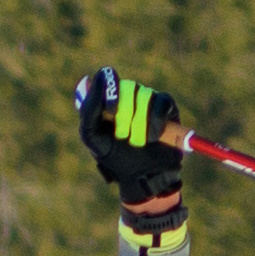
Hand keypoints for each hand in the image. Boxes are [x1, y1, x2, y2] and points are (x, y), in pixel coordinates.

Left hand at [74, 68, 187, 232]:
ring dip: (138, 124)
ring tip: (138, 141)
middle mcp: (126, 95)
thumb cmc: (116, 159)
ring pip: (143, 95)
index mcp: (106, 100)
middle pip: (126, 87)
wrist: (145, 178)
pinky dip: (155, 122)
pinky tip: (152, 138)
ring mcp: (147, 99)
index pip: (106, 77)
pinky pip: (161, 103)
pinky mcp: (166, 106)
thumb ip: (88, 110)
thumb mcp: (93, 137)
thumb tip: (87, 80)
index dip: (110, 90)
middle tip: (123, 136)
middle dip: (124, 116)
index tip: (111, 111)